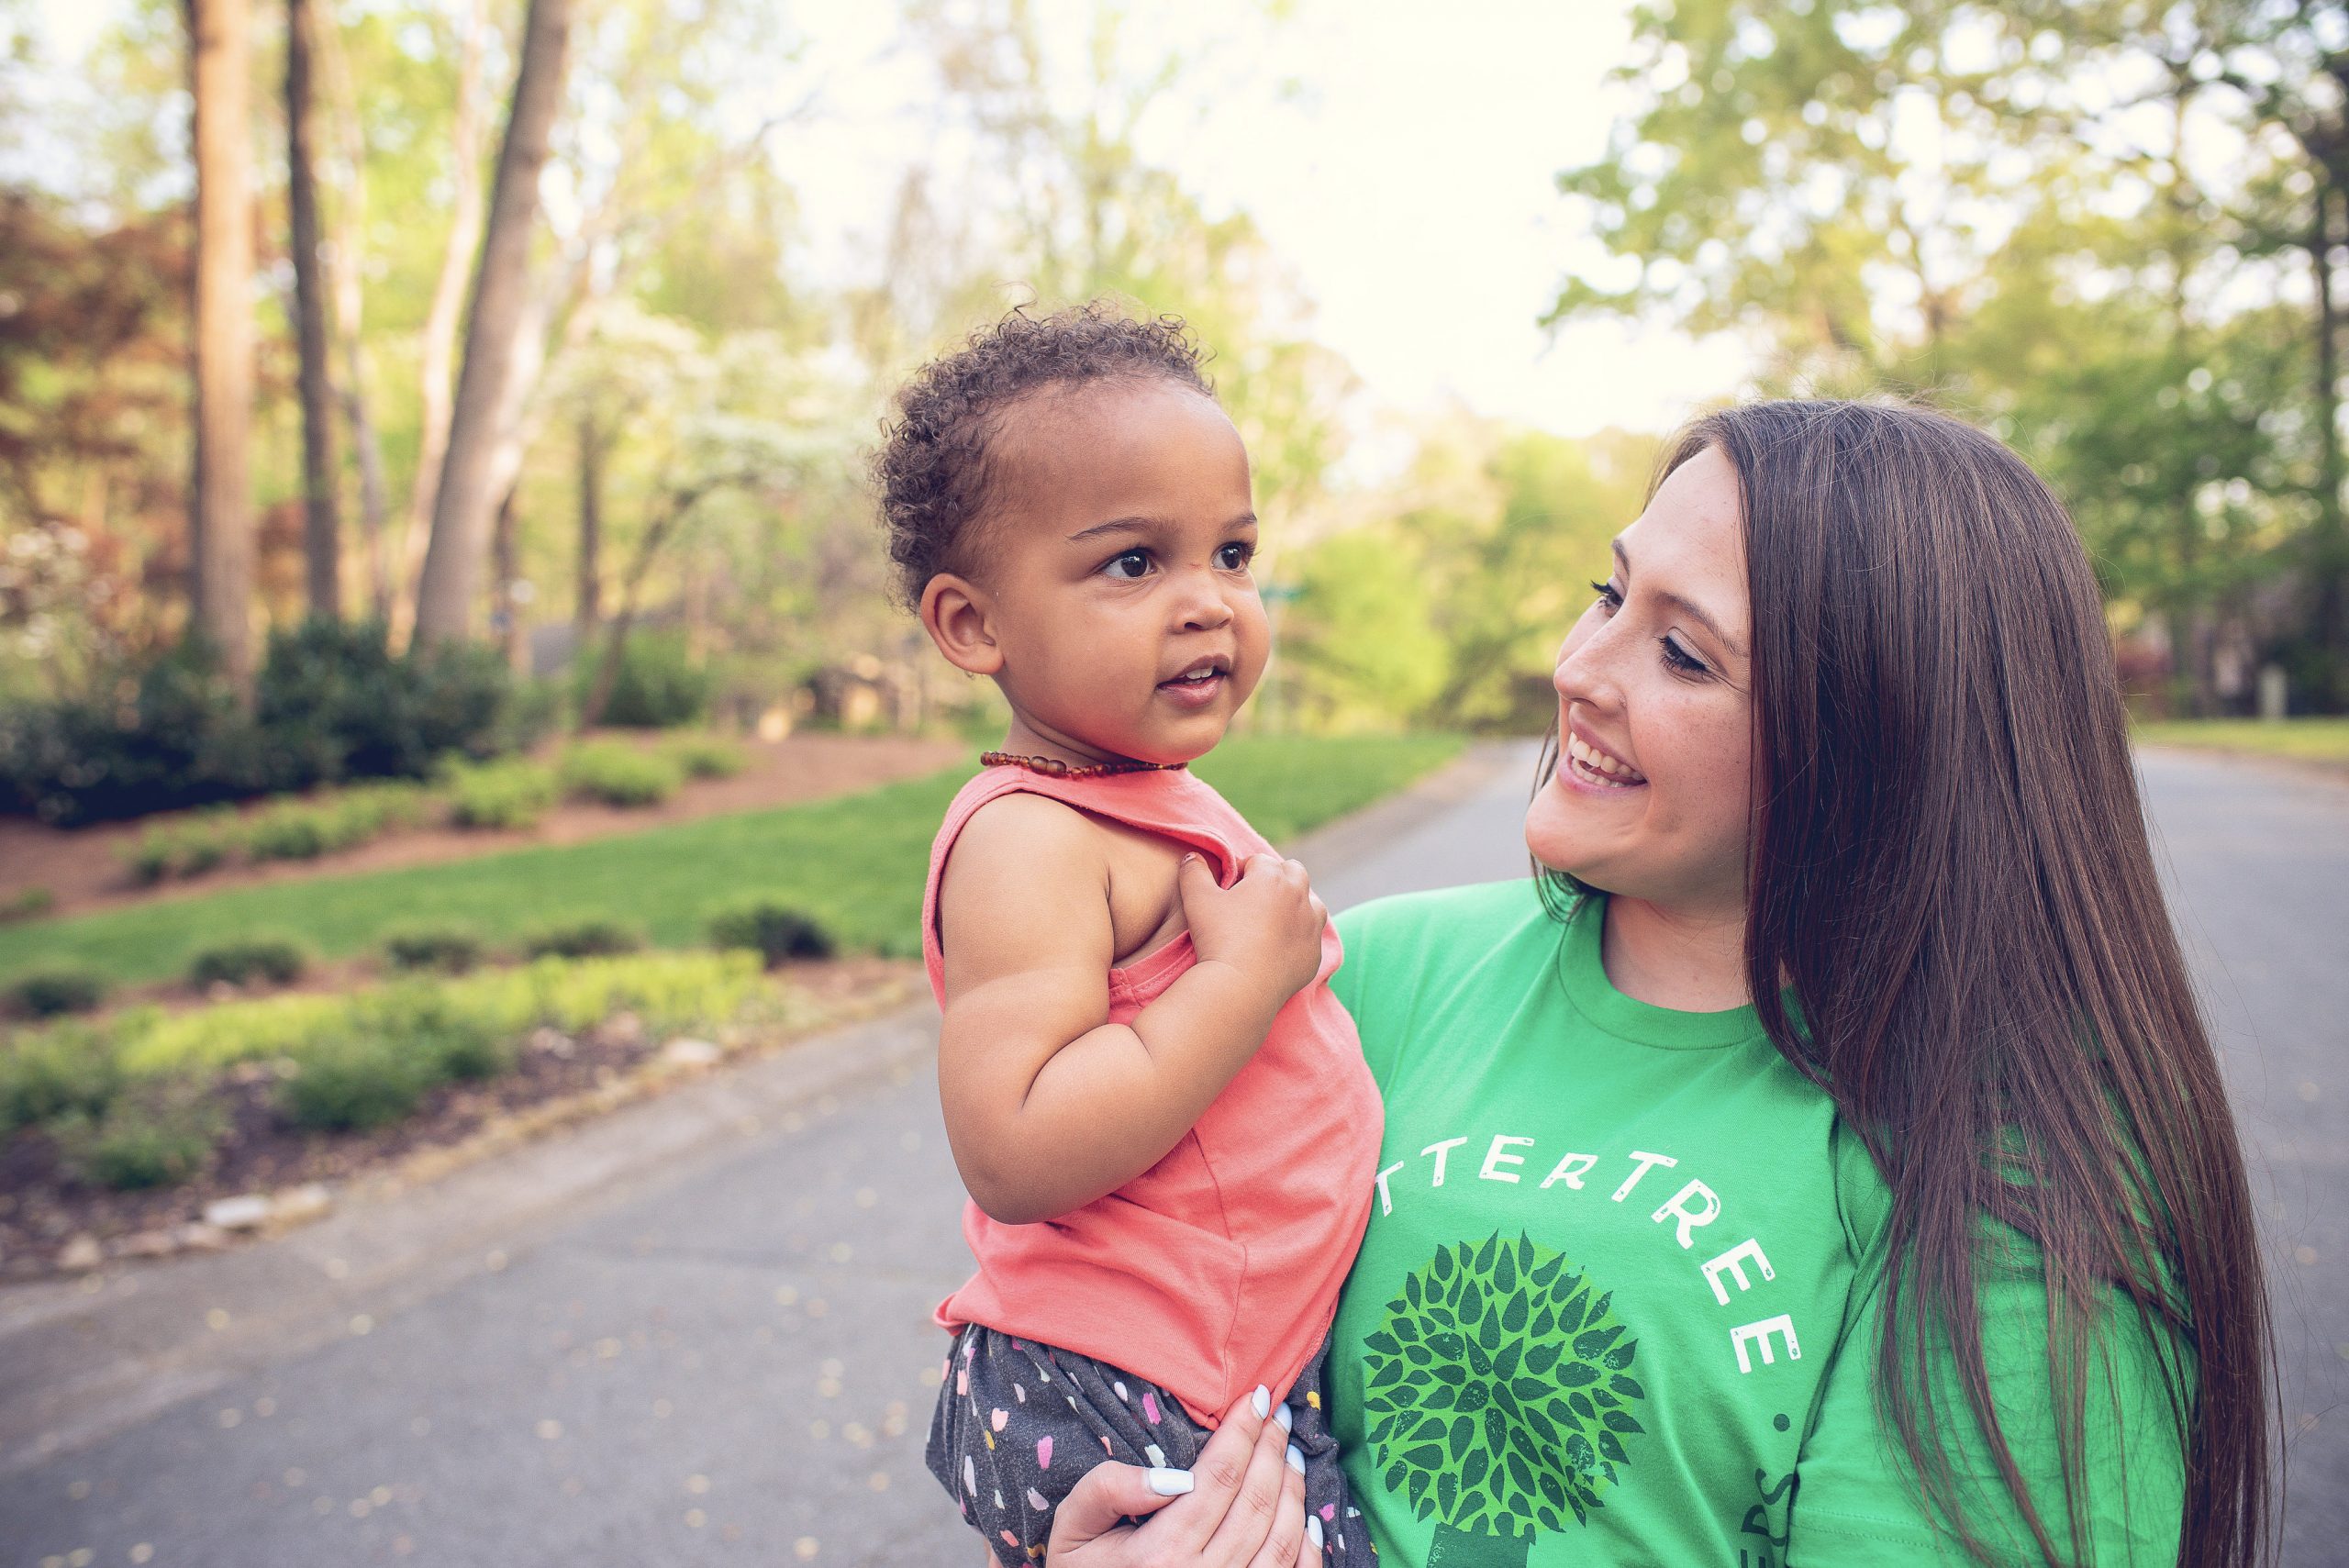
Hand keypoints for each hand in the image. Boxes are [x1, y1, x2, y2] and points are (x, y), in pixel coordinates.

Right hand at [1045, 1386, 1318, 1567]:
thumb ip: (1108, 1491)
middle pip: (1256, 1502)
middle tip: (1282, 1416)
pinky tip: (1308, 1516)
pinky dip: (1308, 1546)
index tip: (1258, 1398)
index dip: (1243, 1432)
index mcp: (1161, 1555)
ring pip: (1282, 1539)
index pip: (1219, 1477)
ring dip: (1294, 1489)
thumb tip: (1169, 1473)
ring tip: (1292, 1454)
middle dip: (1273, 1450)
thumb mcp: (1073, 1528)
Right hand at [1178, 853, 1326, 1006]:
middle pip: (1293, 871)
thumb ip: (1194, 871)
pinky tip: (1279, 945)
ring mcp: (1311, 925)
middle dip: (1276, 877)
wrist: (1241, 987)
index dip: (1242, 871)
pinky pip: (1312, 936)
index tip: (1229, 887)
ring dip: (1296, 902)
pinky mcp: (1315, 952)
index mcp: (1272, 877)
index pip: (1259, 861)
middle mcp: (1299, 896)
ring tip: (1273, 917)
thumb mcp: (1197, 899)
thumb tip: (1191, 856)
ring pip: (1311, 901)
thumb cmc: (1218, 938)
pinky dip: (1299, 935)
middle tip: (1253, 897)